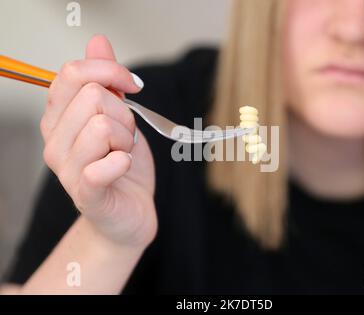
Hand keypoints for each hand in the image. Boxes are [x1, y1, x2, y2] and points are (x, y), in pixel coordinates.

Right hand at [40, 35, 156, 248]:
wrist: (129, 211)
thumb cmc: (122, 164)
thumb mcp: (118, 115)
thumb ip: (106, 80)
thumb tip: (97, 41)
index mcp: (59, 118)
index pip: (72, 74)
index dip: (109, 72)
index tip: (133, 86)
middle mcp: (55, 140)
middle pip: (93, 96)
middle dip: (124, 113)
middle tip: (126, 135)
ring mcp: (67, 169)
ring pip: (103, 125)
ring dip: (126, 139)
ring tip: (124, 153)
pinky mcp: (87, 193)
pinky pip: (106, 164)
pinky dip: (124, 161)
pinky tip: (123, 168)